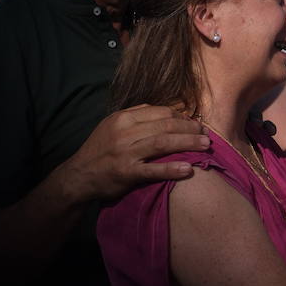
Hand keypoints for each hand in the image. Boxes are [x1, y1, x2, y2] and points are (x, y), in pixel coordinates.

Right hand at [59, 105, 207, 202]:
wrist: (78, 175)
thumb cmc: (100, 150)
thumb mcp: (113, 125)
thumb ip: (136, 115)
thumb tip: (164, 109)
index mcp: (123, 118)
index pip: (159, 112)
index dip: (181, 116)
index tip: (195, 122)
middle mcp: (125, 132)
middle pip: (165, 125)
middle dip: (189, 128)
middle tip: (206, 133)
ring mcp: (125, 152)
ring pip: (162, 143)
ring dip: (187, 143)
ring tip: (205, 145)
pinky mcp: (126, 172)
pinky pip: (153, 169)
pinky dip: (171, 168)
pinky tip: (188, 169)